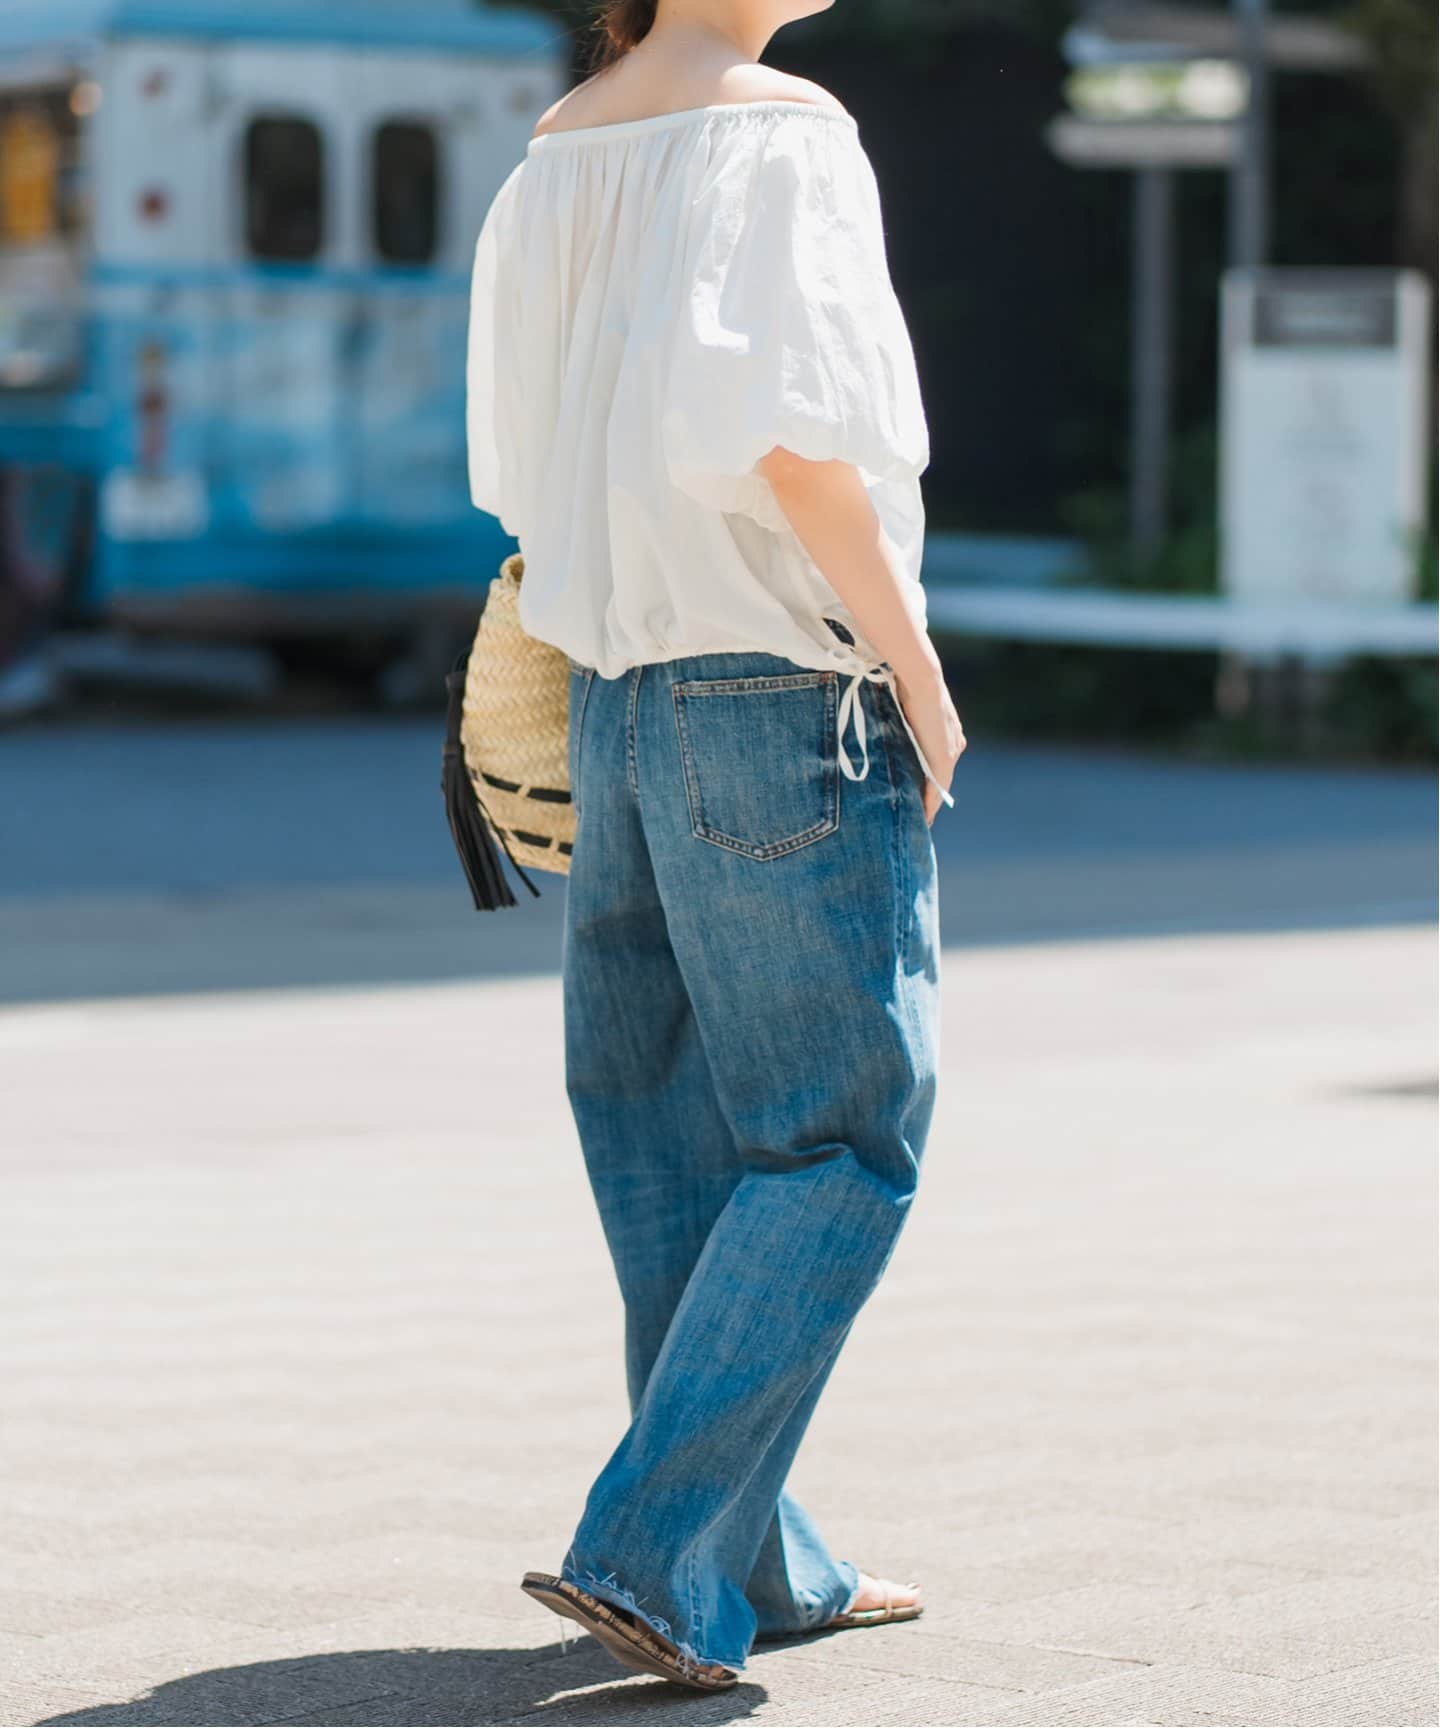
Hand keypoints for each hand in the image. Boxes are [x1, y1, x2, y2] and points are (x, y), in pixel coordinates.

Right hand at [893, 665, 965, 825]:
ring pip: (940, 784)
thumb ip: (899, 721)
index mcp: (947, 732)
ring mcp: (951, 751)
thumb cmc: (908, 684)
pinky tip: (926, 816)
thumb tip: (880, 721)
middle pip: (940, 776)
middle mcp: (954, 743)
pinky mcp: (944, 758)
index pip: (937, 762)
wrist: (921, 679)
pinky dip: (932, 802)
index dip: (929, 779)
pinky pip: (938, 787)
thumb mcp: (904, 706)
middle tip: (920, 814)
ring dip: (930, 802)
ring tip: (921, 819)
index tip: (921, 795)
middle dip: (930, 795)